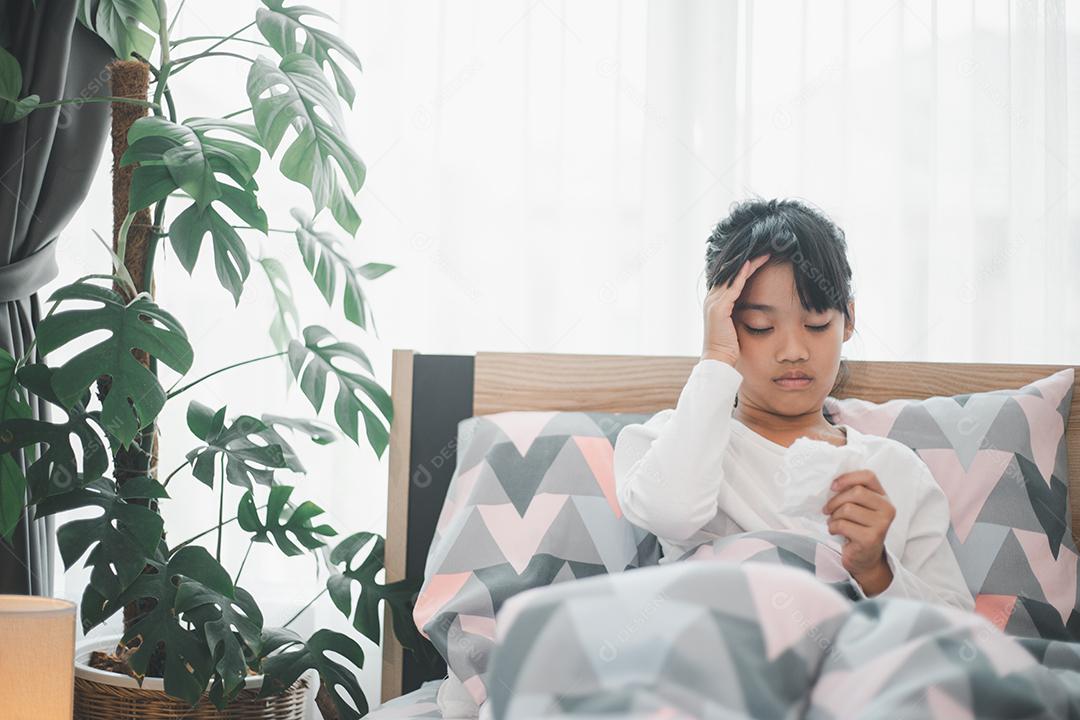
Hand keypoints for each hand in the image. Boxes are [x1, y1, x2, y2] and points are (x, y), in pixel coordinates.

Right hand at [701, 254, 771, 365]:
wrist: (718, 359)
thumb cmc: (728, 346)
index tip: (759, 258)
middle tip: (763, 250)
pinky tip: (751, 265)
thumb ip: (737, 312)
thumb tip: (750, 306)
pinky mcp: (719, 308)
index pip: (729, 279)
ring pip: (731, 276)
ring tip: (762, 254)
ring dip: (747, 264)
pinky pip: (732, 286)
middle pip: (730, 273)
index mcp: (715, 302)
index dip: (744, 268)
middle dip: (746, 261)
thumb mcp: (733, 324)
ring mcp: (713, 302)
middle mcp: (711, 299)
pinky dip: (742, 275)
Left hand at [822, 469, 895, 583]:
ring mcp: (881, 525)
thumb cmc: (859, 528)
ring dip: (834, 516)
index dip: (848, 478)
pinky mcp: (870, 539)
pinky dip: (833, 527)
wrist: (865, 557)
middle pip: (856, 492)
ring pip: (847, 509)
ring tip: (834, 522)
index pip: (869, 476)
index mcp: (884, 497)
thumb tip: (833, 483)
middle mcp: (887, 509)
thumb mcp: (859, 507)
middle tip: (827, 509)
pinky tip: (836, 531)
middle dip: (835, 500)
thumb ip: (852, 493)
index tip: (833, 486)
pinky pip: (843, 525)